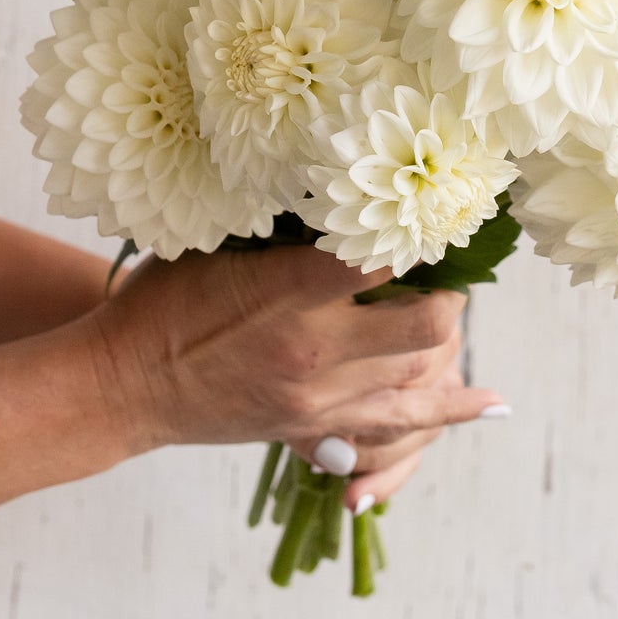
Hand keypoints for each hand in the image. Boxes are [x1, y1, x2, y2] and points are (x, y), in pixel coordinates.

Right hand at [87, 246, 504, 500]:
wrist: (124, 385)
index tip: (430, 206)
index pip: (388, 251)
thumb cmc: (164, 298)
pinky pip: (401, 429)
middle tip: (436, 269)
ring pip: (425, 376)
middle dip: (447, 290)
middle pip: (430, 321)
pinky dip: (451, 413)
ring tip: (455, 315)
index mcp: (293, 290)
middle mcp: (319, 349)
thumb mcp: (218, 240)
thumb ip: (288, 224)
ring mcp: (322, 400)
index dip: (418, 227)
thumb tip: (349, 187)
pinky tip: (492, 405)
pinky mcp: (317, 431)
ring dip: (448, 341)